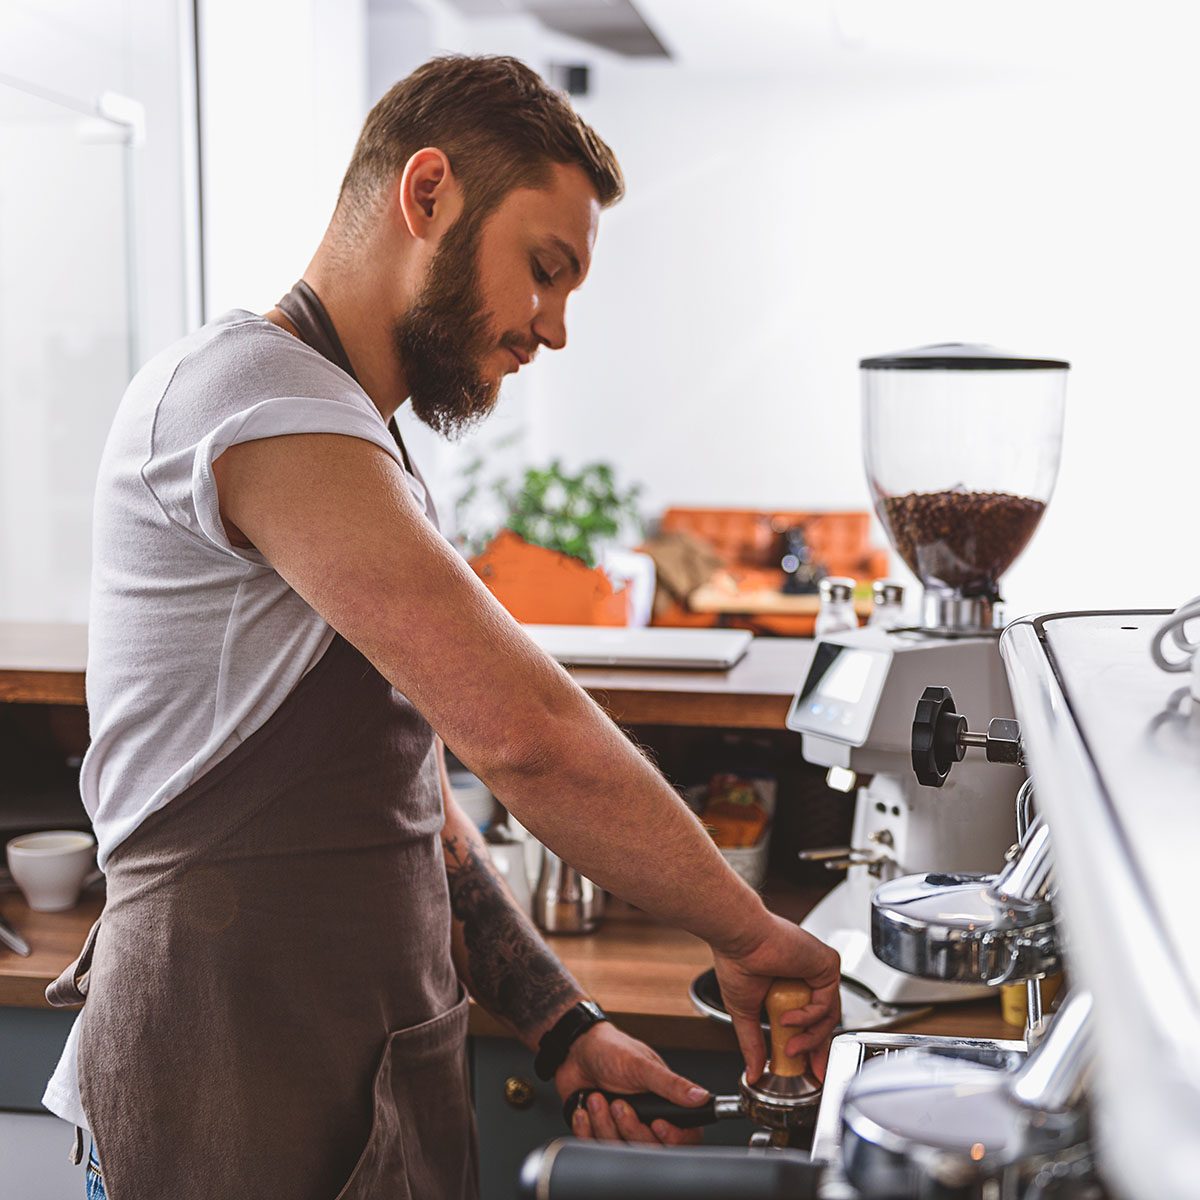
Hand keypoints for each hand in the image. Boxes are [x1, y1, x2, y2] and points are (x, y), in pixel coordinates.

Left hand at [555, 1021, 708, 1145]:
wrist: (575, 1050)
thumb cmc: (611, 1050)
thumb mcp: (642, 1065)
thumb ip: (671, 1084)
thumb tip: (701, 1097)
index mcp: (664, 1104)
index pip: (684, 1137)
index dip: (672, 1138)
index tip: (657, 1124)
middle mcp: (646, 1121)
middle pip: (649, 1148)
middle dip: (629, 1127)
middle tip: (618, 1104)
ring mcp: (621, 1129)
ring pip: (619, 1150)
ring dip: (603, 1123)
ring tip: (596, 1098)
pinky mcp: (600, 1134)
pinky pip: (594, 1147)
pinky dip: (585, 1128)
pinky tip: (583, 1109)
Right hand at [712, 913, 840, 1082]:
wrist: (739, 937)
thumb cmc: (736, 961)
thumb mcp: (745, 1012)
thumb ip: (753, 1043)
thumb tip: (753, 1071)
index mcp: (791, 984)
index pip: (811, 1020)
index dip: (810, 1046)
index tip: (807, 1068)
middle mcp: (808, 976)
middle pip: (825, 1020)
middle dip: (816, 1049)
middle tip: (808, 1068)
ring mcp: (819, 970)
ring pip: (828, 1015)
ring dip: (809, 1036)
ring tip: (789, 1046)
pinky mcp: (828, 964)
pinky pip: (827, 1001)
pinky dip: (808, 1016)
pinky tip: (788, 1018)